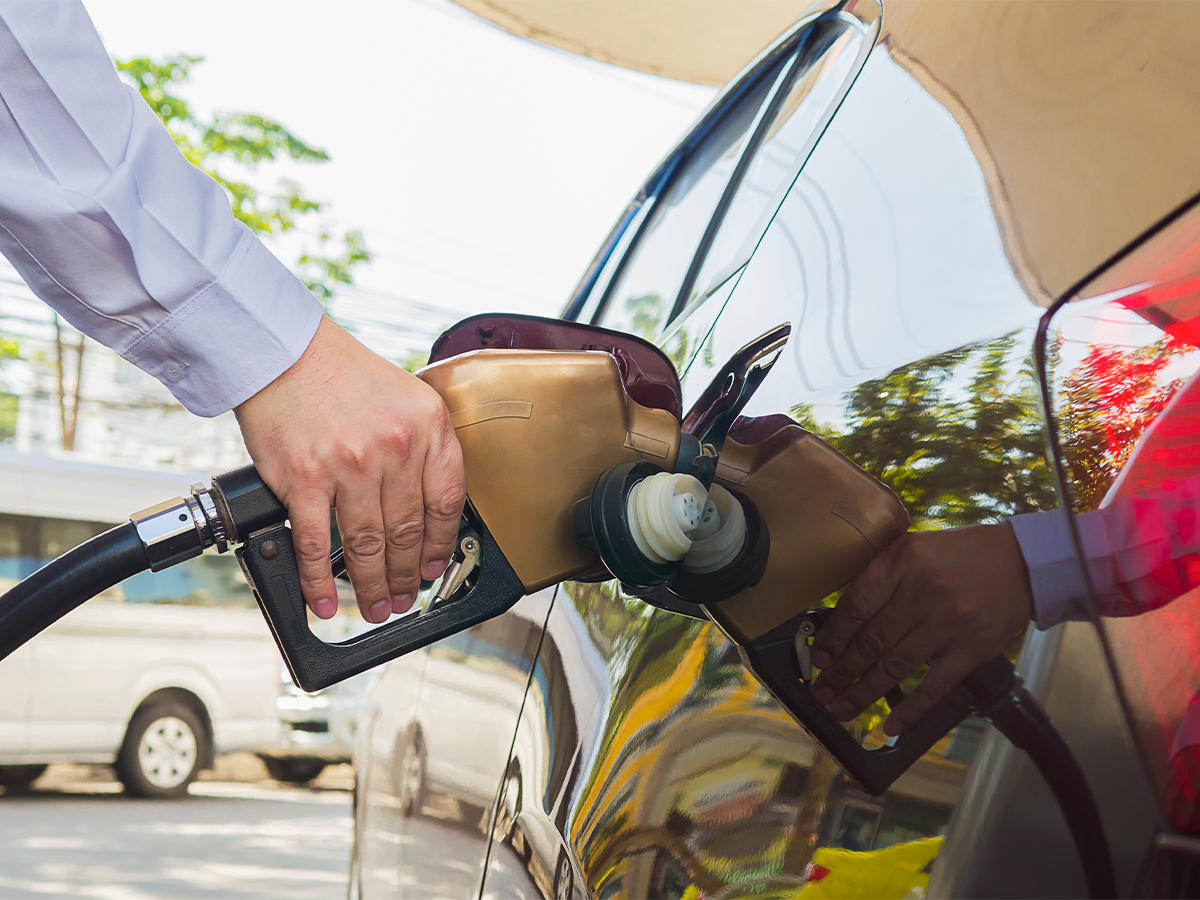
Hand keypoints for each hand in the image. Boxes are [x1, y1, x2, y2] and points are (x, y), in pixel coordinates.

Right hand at [235, 317, 464, 623]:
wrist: (283, 351)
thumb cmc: (340, 372)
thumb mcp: (407, 398)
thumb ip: (423, 447)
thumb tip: (427, 508)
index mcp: (428, 426)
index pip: (447, 502)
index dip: (442, 545)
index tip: (435, 567)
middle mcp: (396, 447)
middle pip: (409, 531)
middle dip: (408, 576)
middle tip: (405, 598)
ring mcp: (350, 466)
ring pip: (368, 545)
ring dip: (373, 586)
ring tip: (375, 607)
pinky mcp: (304, 479)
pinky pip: (316, 545)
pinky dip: (320, 582)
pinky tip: (326, 603)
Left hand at [808, 524, 1033, 735]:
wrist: (1024, 562)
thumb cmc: (960, 554)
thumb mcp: (913, 546)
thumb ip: (881, 575)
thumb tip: (843, 617)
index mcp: (902, 561)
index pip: (855, 606)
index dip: (833, 637)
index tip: (819, 659)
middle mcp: (922, 591)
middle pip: (871, 641)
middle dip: (841, 672)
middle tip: (822, 691)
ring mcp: (949, 622)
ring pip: (895, 666)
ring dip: (864, 693)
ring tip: (841, 708)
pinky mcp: (972, 648)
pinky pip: (934, 685)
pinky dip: (910, 709)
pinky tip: (890, 726)